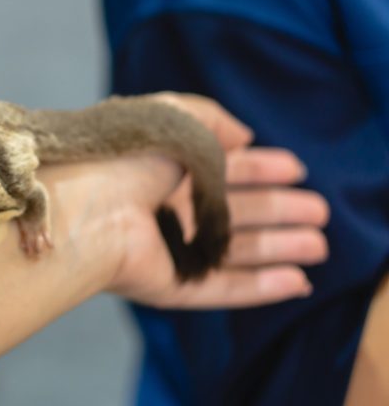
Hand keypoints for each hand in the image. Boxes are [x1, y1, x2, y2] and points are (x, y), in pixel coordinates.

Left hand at [106, 93, 328, 307]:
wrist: (85, 207)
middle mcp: (168, 209)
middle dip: (279, 211)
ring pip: (235, 251)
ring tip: (319, 245)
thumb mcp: (171, 117)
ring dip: (278, 248)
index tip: (297, 169)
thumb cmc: (123, 157)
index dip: (261, 168)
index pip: (223, 169)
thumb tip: (244, 136)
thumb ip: (211, 120)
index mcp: (166, 169)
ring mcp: (170, 249)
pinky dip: (260, 287)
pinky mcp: (170, 285)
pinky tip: (297, 281)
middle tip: (319, 212)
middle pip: (236, 212)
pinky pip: (222, 288)